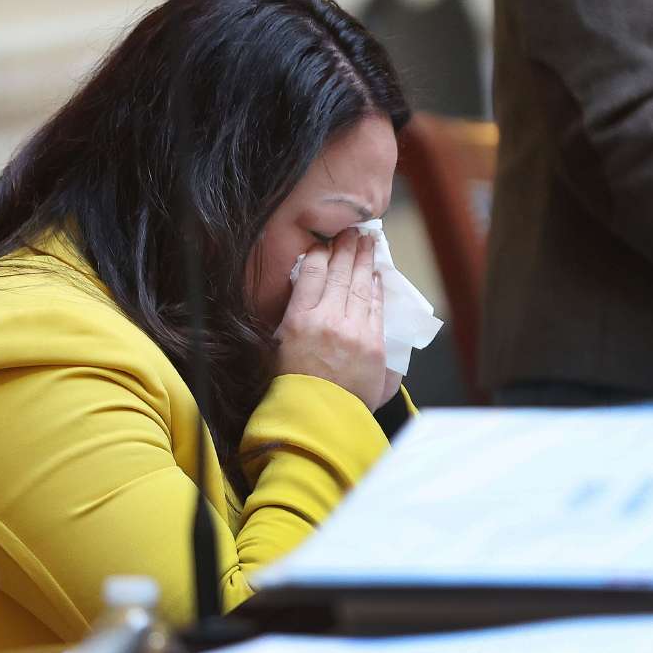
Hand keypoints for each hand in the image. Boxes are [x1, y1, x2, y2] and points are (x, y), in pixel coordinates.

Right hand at [275, 230, 390, 410]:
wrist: (317, 421)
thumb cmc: (290, 387)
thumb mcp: (276, 347)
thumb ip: (288, 318)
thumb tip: (301, 292)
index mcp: (298, 319)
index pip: (313, 272)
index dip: (321, 253)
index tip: (325, 243)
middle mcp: (327, 319)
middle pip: (341, 273)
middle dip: (347, 248)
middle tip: (353, 231)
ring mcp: (354, 331)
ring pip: (360, 286)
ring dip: (365, 261)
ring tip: (368, 242)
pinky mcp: (374, 345)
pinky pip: (376, 308)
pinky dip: (376, 288)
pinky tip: (376, 275)